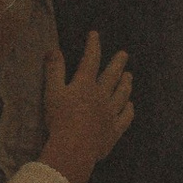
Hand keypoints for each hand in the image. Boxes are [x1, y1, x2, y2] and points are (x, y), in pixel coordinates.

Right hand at [40, 31, 134, 182]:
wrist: (74, 147)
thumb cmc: (60, 119)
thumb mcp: (52, 92)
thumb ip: (54, 70)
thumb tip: (54, 49)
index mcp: (85, 85)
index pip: (91, 60)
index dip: (93, 45)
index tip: (95, 34)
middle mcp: (102, 96)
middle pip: (112, 76)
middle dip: (118, 63)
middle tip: (124, 54)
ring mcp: (110, 113)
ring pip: (122, 94)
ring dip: (126, 84)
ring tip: (129, 76)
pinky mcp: (114, 130)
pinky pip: (125, 118)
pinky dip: (129, 110)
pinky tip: (130, 106)